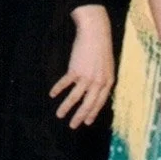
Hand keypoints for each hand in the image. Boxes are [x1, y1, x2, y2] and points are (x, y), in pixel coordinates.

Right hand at [49, 5, 113, 127]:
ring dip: (66, 107)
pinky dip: (58, 89)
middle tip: (73, 126)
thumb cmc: (102, 48)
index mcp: (108, 82)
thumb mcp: (107, 66)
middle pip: (88, 104)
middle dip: (80, 116)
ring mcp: (87, 77)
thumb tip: (97, 91)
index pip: (100, 102)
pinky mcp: (76, 70)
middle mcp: (98, 82)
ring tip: (59, 115)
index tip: (86, 122)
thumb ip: (103, 79)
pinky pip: (65, 84)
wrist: (96, 34)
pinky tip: (52, 94)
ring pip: (75, 97)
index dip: (93, 113)